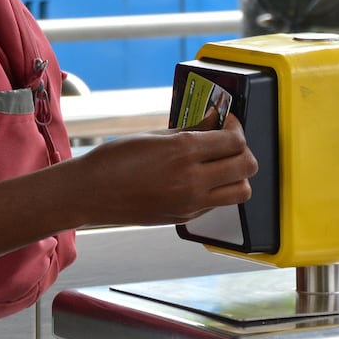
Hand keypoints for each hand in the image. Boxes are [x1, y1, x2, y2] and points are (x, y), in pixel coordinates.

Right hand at [71, 114, 257, 226]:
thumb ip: (190, 130)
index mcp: (183, 151)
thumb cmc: (114, 159)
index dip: (236, 128)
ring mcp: (191, 203)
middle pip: (247, 166)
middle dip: (243, 150)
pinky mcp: (185, 218)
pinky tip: (199, 178)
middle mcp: (193, 179)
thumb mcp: (153, 135)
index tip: (227, 122)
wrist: (91, 193)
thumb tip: (214, 121)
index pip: (234, 141)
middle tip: (228, 142)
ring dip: (238, 175)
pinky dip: (218, 190)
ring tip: (220, 164)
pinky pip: (218, 203)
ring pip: (242, 191)